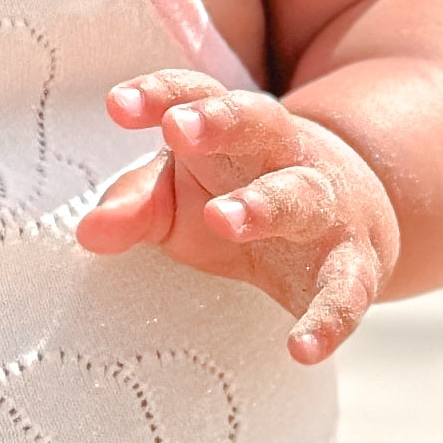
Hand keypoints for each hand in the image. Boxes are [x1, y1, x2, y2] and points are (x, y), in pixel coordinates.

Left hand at [77, 72, 399, 364]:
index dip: (159, 95)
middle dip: (220, 122)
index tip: (118, 107)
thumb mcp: (181, 197)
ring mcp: (324, 206)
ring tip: (223, 219)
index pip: (196, 94)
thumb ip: (135, 207)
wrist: (353, 213)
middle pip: (258, 122)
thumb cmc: (239, 195)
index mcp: (234, 131)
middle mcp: (285, 154)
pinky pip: (346, 291)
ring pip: (300, 196)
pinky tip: (303, 348)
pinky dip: (329, 319)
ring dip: (264, 205)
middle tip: (177, 130)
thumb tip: (89, 232)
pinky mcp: (352, 265)